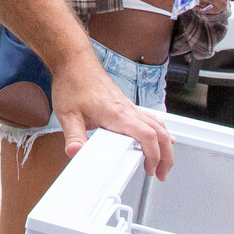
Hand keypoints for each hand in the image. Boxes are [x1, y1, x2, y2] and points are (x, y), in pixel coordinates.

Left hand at [48, 52, 174, 175]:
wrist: (73, 60)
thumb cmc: (72, 82)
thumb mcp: (67, 113)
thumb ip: (74, 136)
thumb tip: (75, 152)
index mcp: (118, 113)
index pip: (147, 136)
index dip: (154, 155)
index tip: (151, 169)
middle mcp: (127, 109)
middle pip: (160, 132)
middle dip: (166, 155)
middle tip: (162, 173)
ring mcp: (128, 106)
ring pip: (158, 125)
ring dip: (165, 144)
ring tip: (162, 162)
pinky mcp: (124, 104)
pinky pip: (149, 118)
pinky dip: (159, 131)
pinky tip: (158, 137)